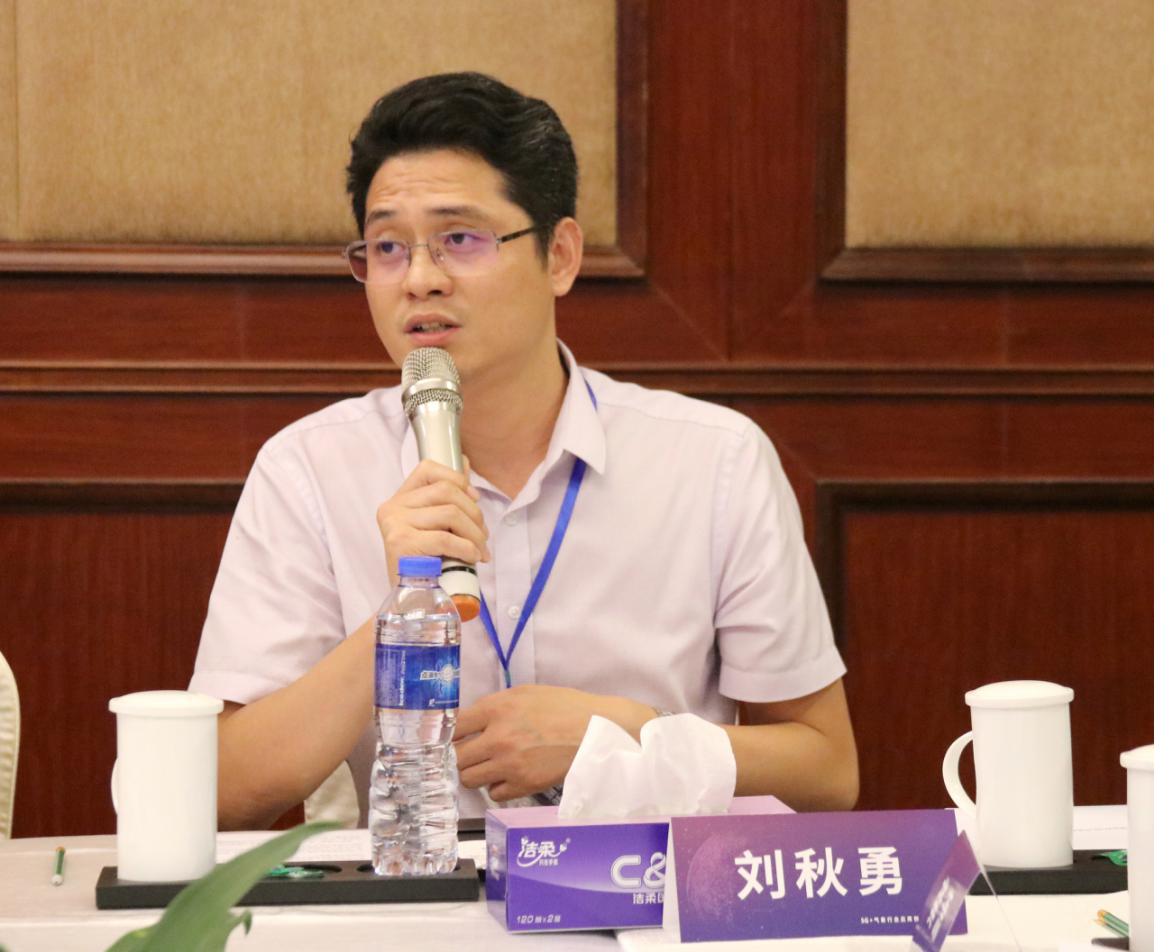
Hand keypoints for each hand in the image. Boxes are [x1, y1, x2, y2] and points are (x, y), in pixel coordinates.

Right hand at [376, 459, 489, 584]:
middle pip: (446, 491)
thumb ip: (446, 499)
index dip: (457, 478)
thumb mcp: (434, 527)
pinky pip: (445, 538)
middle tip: (483, 537)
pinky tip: (472, 558)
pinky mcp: (402, 544)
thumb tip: (466, 463)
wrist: (409, 602)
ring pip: (450, 513)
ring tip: (480, 551)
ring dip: (475, 533)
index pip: (427, 468)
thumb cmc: (425, 564)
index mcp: (399, 500)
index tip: (474, 499)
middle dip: (474, 513)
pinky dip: (467, 548)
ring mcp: (395, 524)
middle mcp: (393, 508)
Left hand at [454, 686, 654, 801]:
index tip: (444, 738)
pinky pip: (493, 793)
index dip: (445, 733)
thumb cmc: (564, 707)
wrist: (596, 730)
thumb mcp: (525, 694)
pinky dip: (496, 787)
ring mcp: (510, 765)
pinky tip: (507, 775)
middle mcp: (498, 738)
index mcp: (497, 709)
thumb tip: (467, 721)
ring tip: (487, 765)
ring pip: (468, 779)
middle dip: (458, 756)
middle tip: (466, 753)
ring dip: (474, 772)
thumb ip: (494, 707)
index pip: (453, 726)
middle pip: (455, 757)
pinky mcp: (523, 785)